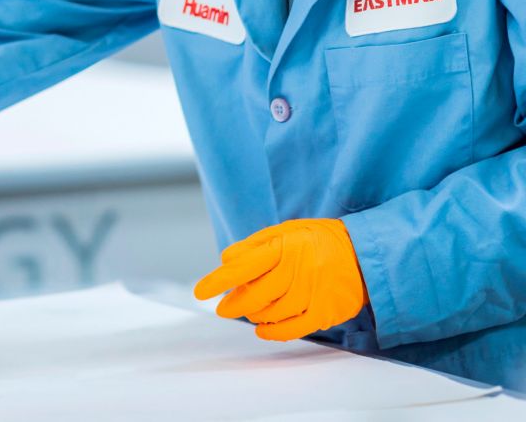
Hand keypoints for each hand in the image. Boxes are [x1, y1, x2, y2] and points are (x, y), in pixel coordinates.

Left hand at [193, 217, 368, 340]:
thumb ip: (255, 245)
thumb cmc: (318, 240)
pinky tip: (262, 328)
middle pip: (253, 296)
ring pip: (269, 314)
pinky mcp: (323, 314)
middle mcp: (295, 271)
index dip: (219, 280)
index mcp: (284, 247)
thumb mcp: (286, 231)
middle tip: (224, 307)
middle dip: (233, 304)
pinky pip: (289, 330)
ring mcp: (310, 294)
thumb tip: (226, 260)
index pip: (242, 266)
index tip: (200, 292)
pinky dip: (271, 332)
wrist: (363, 254)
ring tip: (249, 310)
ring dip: (252, 315)